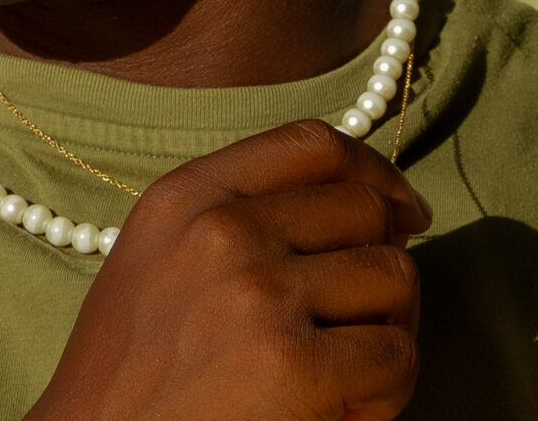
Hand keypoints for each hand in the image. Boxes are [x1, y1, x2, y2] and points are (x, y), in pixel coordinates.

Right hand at [25, 118, 432, 420]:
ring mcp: (257, 292)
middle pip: (366, 211)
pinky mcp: (293, 364)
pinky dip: (387, 392)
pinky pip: (396, 354)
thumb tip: (374, 207)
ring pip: (394, 278)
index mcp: (184, 198)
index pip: (312, 144)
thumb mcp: (160, 265)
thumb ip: (241, 221)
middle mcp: (220, 231)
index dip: (374, 174)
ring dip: (388, 333)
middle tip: (364, 327)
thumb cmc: (134, 382)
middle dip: (383, 269)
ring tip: (344, 378)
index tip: (404, 213)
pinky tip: (342, 414)